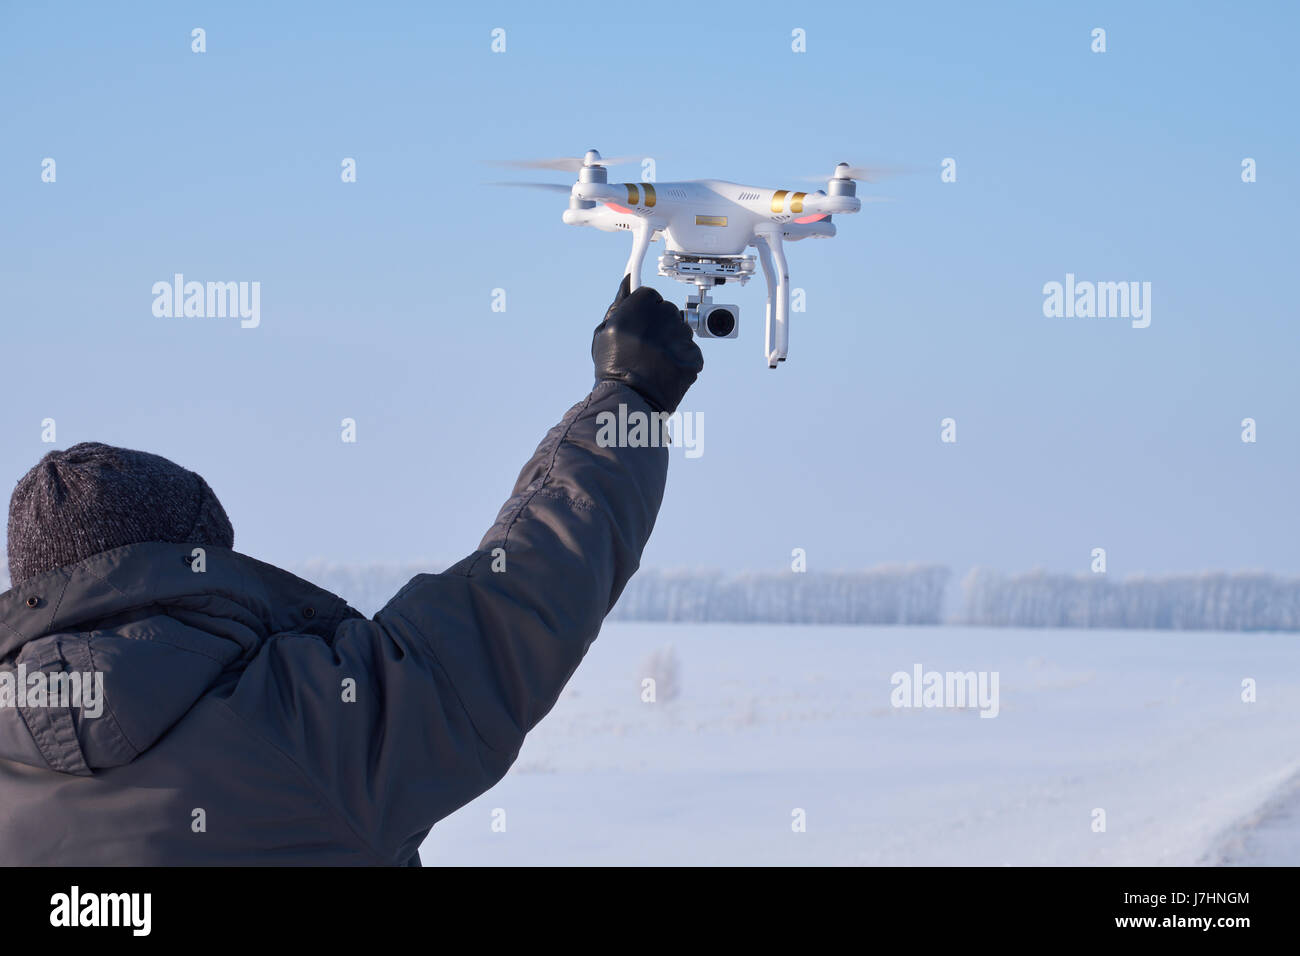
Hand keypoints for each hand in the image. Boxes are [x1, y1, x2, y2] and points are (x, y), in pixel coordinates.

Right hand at [591, 275, 702, 413]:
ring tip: (654, 360)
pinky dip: (680, 360)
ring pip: (681, 331)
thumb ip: (619, 303)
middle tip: (644, 346)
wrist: (629, 400)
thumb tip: (628, 280)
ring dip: (671, 342)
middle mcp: (666, 315)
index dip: (643, 312)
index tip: (637, 326)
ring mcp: (682, 337)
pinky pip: (689, 352)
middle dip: (660, 325)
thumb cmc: (613, 366)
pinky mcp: (694, 357)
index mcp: (643, 304)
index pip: (650, 296)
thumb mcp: (605, 330)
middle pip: (668, 312)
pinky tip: (664, 369)